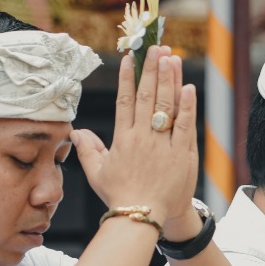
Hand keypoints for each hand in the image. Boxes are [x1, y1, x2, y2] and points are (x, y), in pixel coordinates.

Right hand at [73, 45, 197, 215]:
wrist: (142, 218)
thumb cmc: (120, 196)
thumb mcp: (97, 173)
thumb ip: (88, 150)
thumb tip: (76, 132)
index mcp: (123, 139)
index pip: (125, 100)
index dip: (128, 77)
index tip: (131, 58)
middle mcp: (142, 138)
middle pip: (147, 96)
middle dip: (152, 70)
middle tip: (156, 48)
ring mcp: (162, 145)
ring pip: (166, 106)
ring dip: (169, 80)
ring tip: (171, 58)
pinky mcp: (181, 155)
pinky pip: (185, 126)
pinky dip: (187, 107)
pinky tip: (188, 87)